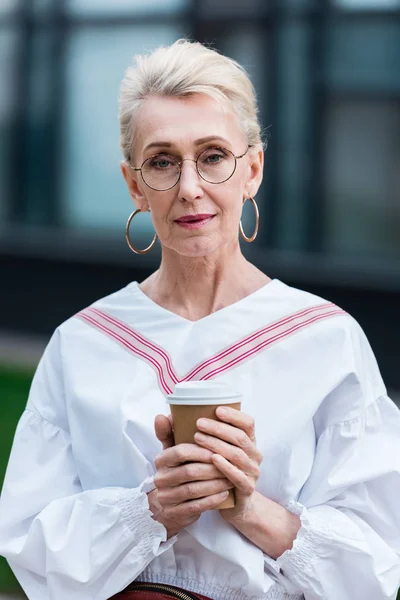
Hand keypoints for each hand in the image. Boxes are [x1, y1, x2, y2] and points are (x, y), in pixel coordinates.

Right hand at [149, 414, 233, 537]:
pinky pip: (197, 506)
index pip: (180, 451)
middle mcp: (161, 479)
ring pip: (195, 489)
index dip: (201, 450)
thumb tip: (162, 415)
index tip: (218, 449)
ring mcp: (167, 498)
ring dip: (215, 483)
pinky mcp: (175, 514)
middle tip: (230, 464)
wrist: (170, 505)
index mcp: (161, 460)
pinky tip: (225, 493)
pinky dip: (213, 499)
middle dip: (212, 468)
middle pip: (190, 471)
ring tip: (231, 478)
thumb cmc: (177, 471)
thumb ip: (169, 433)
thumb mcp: (172, 452)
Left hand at [193, 407, 261, 523]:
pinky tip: (213, 459)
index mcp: (248, 441)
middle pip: (240, 437)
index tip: (216, 410)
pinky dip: (226, 466)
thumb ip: (190, 433)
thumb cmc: (217, 470)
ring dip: (217, 444)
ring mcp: (252, 471)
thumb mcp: (208, 449)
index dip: (234, 415)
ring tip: (199, 438)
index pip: (247, 423)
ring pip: (237, 454)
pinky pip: (238, 476)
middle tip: (199, 423)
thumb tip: (165, 416)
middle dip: (218, 428)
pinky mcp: (248, 488)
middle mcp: (254, 454)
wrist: (232, 503)